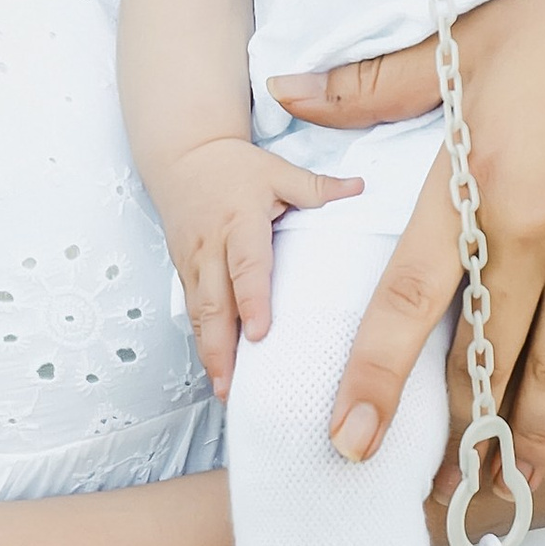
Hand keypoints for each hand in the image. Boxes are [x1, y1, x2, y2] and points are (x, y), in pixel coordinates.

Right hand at [160, 134, 360, 396]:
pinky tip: (216, 370)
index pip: (245, 266)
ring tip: (225, 389)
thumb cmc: (233, 167)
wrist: (183, 157)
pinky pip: (193, 313)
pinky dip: (203, 342)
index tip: (260, 333)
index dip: (251, 300)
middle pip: (213, 303)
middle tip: (234, 384)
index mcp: (237, 222)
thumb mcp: (277, 170)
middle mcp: (211, 248)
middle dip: (221, 346)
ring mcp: (193, 263)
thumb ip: (317, 187)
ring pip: (199, 314)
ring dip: (210, 353)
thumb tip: (361, 189)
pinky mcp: (185, 273)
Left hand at [272, 0, 544, 484]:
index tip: (346, 441)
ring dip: (530, 433)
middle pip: (482, 356)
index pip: (405, 298)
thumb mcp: (472, 42)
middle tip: (435, 480)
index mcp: (473, 179)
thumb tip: (284, 83)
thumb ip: (374, 83)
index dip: (372, 377)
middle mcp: (532, 230)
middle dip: (455, 429)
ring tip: (511, 472)